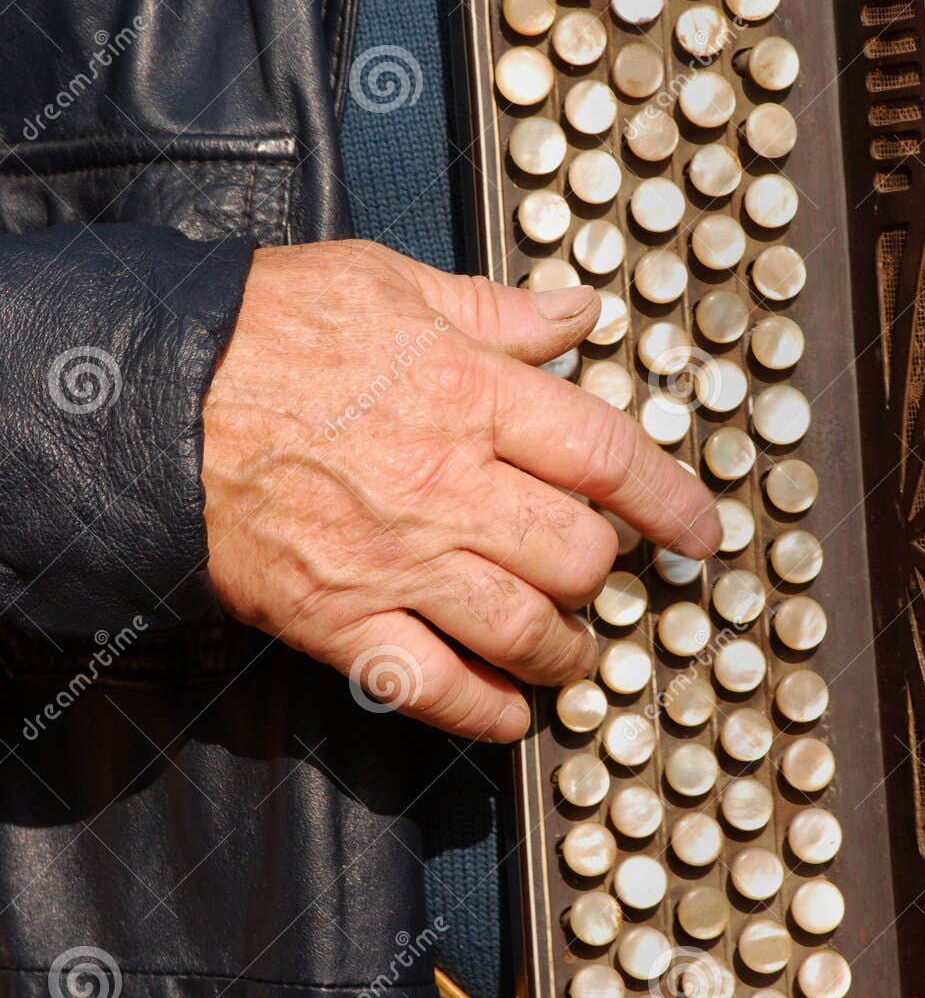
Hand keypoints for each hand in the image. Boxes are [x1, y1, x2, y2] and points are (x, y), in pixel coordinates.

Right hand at [202, 240, 720, 740]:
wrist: (153, 397)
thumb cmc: (264, 330)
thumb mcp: (388, 283)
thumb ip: (494, 310)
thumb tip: (576, 315)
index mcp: (473, 396)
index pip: (610, 456)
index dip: (671, 499)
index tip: (699, 529)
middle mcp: (451, 486)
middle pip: (579, 556)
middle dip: (605, 575)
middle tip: (603, 578)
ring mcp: (399, 562)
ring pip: (525, 630)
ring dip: (565, 652)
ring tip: (570, 652)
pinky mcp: (344, 620)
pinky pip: (436, 688)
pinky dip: (486, 713)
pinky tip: (509, 715)